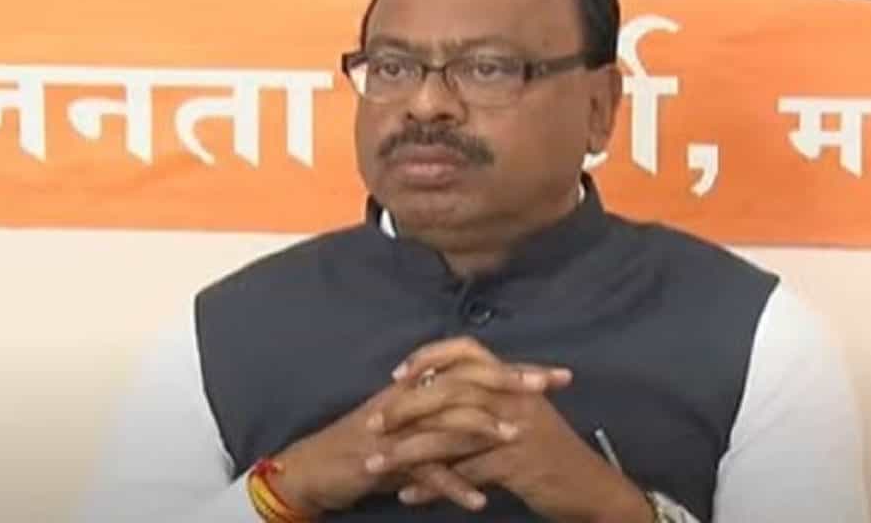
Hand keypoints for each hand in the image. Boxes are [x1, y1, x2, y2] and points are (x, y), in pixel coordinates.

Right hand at [269, 355, 572, 516]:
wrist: (313, 470)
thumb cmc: (367, 449)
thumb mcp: (411, 426)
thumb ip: (447, 415)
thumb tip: (493, 411)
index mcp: (420, 387)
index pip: (475, 369)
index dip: (516, 370)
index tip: (556, 375)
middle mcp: (411, 398)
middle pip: (466, 382)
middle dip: (509, 383)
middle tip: (547, 388)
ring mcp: (397, 427)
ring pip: (445, 420)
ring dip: (482, 429)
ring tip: (516, 438)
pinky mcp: (384, 459)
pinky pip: (424, 470)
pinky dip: (452, 485)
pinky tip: (479, 500)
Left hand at [377, 337, 653, 522]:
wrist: (591, 488)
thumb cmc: (550, 453)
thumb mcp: (524, 416)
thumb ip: (489, 400)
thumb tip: (442, 390)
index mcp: (514, 381)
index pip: (467, 350)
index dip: (430, 356)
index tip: (397, 374)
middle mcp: (514, 397)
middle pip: (449, 391)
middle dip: (404, 408)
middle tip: (372, 425)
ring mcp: (516, 430)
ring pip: (449, 435)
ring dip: (407, 452)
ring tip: (376, 465)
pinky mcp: (515, 464)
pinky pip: (464, 473)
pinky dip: (433, 487)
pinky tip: (408, 497)